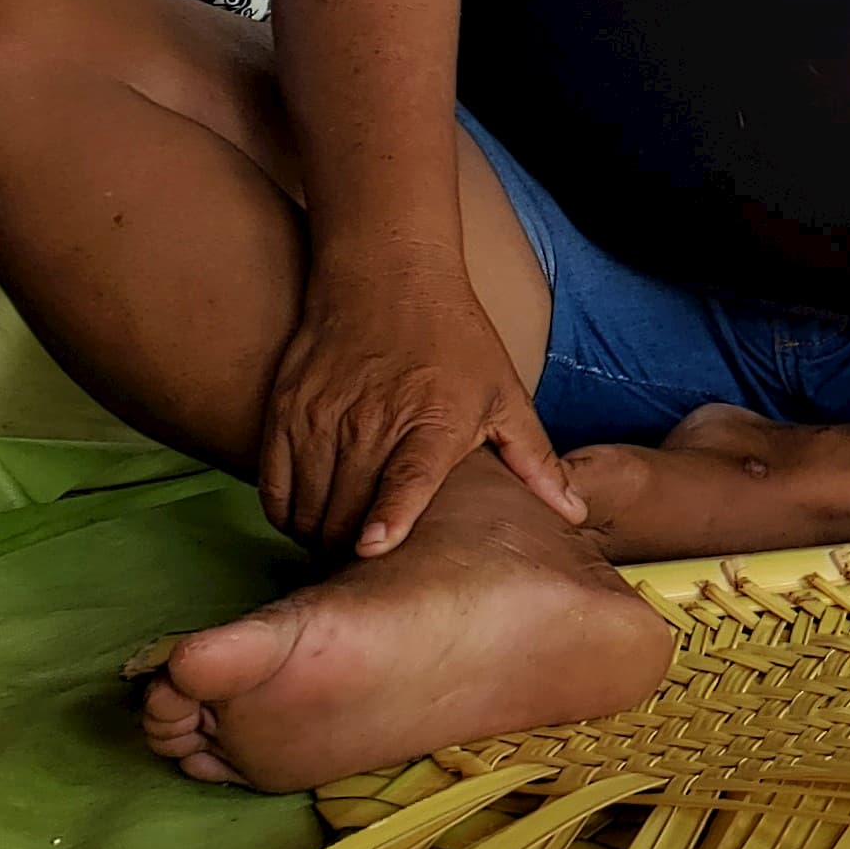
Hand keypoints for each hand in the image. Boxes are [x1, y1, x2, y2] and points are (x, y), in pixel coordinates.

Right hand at [257, 255, 585, 555]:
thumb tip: (576, 512)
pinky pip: (274, 485)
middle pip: (348, 509)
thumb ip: (535, 460)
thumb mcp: (505, 394)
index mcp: (433, 420)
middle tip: (371, 575)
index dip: (389, 516)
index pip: (406, 477)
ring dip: (320, 539)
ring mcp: (322, 416)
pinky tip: (310, 520)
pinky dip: (287, 514)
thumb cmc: (454, 339)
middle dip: (355, 553)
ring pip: (307, 505)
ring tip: (341, 550)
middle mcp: (372, 420)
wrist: (386, 273)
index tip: (373, 548)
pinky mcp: (286, 411)